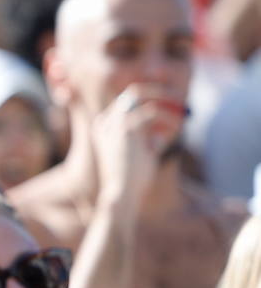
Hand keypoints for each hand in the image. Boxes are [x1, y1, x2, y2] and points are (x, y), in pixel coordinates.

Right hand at [90, 84, 179, 210]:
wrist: (123, 194)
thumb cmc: (134, 178)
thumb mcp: (142, 151)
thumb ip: (149, 135)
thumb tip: (168, 125)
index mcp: (103, 127)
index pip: (130, 101)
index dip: (154, 99)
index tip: (175, 106)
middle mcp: (104, 121)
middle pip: (133, 92)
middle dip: (160, 93)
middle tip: (182, 99)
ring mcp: (112, 123)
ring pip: (140, 94)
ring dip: (165, 99)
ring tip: (184, 110)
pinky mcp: (125, 128)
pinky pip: (151, 110)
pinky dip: (168, 116)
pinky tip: (178, 126)